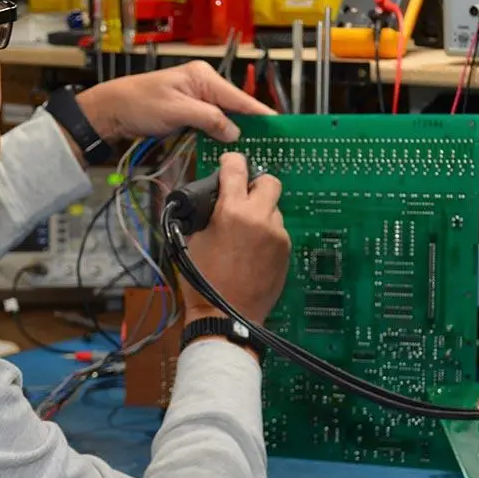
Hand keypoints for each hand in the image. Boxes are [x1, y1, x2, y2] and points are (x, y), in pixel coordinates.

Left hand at [75, 61, 274, 144]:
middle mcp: (204, 84)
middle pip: (235, 107)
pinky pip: (212, 123)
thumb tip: (234, 132)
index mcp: (203, 76)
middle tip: (270, 145)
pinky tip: (231, 147)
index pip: (238, 97)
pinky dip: (220, 134)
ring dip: (235, 133)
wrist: (112, 110)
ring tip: (256, 149)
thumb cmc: (139, 104)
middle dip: (250, 126)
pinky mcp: (190, 111)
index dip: (259, 113)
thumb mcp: (176, 112)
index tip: (279, 127)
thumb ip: (208, 119)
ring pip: (224, 117)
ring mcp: (197, 98)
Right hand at [182, 152, 289, 325]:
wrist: (226, 315)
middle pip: (269, 181)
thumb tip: (213, 198)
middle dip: (256, 184)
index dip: (231, 162)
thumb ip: (206, 212)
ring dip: (262, 212)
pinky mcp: (286, 251)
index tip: (229, 164)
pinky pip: (278, 231)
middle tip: (243, 197)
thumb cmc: (202, 281)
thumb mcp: (192, 239)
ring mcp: (277, 234)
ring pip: (274, 208)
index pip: (236, 167)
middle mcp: (259, 217)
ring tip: (245, 233)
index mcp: (231, 211)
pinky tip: (253, 251)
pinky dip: (267, 234)